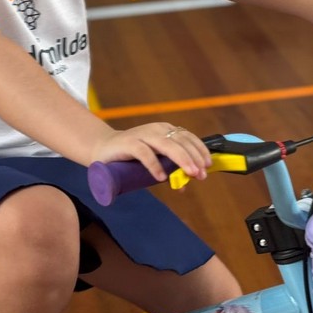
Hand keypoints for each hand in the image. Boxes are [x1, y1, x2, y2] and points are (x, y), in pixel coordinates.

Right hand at [91, 123, 211, 183]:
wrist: (103, 148)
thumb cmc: (132, 155)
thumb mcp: (155, 159)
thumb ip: (169, 167)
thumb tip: (186, 183)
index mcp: (165, 130)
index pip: (188, 137)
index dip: (200, 150)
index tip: (208, 165)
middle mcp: (156, 130)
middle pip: (181, 142)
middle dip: (194, 158)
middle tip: (201, 175)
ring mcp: (142, 135)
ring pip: (167, 145)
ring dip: (181, 160)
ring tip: (189, 174)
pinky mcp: (128, 143)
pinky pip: (144, 153)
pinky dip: (154, 165)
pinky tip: (161, 178)